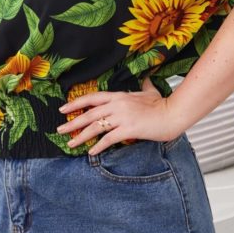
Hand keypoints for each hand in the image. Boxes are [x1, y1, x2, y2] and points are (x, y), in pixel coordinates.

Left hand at [56, 76, 182, 154]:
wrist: (173, 114)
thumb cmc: (162, 104)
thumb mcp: (149, 92)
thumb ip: (144, 87)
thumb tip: (146, 80)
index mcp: (118, 96)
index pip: (92, 98)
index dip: (76, 103)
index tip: (63, 109)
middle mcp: (117, 104)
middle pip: (89, 114)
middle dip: (72, 123)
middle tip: (60, 130)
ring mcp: (122, 117)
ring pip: (95, 127)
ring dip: (81, 137)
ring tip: (71, 144)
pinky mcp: (128, 129)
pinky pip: (109, 139)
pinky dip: (99, 146)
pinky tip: (92, 153)